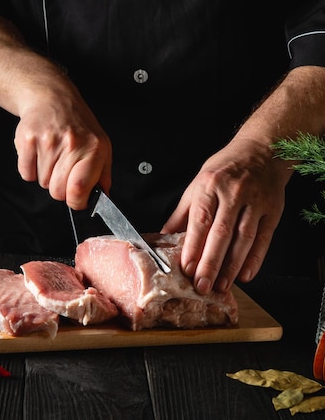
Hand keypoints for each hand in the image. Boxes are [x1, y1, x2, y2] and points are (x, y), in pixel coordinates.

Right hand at [14, 74, 111, 209]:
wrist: (52, 98)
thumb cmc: (77, 124)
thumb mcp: (101, 145)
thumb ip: (103, 174)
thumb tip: (103, 198)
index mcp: (93, 148)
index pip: (80, 188)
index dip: (76, 201)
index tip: (76, 199)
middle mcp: (72, 144)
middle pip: (57, 191)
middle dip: (59, 186)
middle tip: (62, 168)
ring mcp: (48, 141)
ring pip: (41, 183)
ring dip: (45, 174)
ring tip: (52, 154)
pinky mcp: (28, 139)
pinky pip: (26, 173)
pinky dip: (30, 168)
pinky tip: (39, 152)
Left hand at [161, 137, 289, 294]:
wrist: (262, 150)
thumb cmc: (226, 167)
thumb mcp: (199, 183)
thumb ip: (183, 212)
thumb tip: (164, 236)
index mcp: (210, 185)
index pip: (200, 220)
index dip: (194, 246)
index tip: (187, 268)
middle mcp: (233, 193)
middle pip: (222, 233)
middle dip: (211, 262)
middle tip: (202, 285)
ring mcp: (255, 202)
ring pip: (243, 239)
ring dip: (232, 266)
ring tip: (221, 285)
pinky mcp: (272, 210)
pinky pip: (263, 239)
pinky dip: (255, 260)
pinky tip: (245, 275)